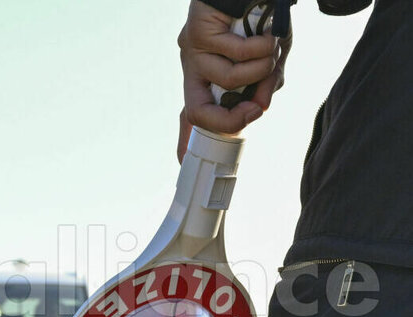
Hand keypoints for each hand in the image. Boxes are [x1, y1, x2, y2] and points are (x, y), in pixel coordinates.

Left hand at [178, 0, 290, 161]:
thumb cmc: (262, 18)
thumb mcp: (269, 57)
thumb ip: (265, 83)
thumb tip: (259, 108)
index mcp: (206, 75)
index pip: (192, 113)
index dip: (185, 139)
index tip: (181, 161)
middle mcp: (194, 65)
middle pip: (198, 111)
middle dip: (233, 118)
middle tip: (257, 108)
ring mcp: (192, 51)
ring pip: (229, 79)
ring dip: (262, 68)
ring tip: (272, 48)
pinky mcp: (198, 33)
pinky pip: (237, 54)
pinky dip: (263, 47)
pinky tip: (268, 35)